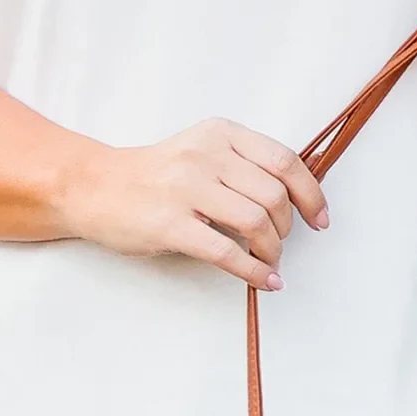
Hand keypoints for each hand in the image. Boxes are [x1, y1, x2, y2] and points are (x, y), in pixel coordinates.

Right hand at [63, 119, 328, 289]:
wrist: (96, 187)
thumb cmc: (158, 176)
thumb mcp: (204, 151)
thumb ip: (246, 165)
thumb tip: (299, 197)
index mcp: (221, 133)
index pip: (284, 160)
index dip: (311, 194)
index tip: (320, 220)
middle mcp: (206, 155)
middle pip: (274, 196)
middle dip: (287, 228)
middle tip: (280, 244)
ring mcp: (186, 189)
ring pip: (256, 223)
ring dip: (272, 251)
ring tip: (268, 262)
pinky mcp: (171, 224)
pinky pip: (227, 253)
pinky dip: (254, 272)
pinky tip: (264, 281)